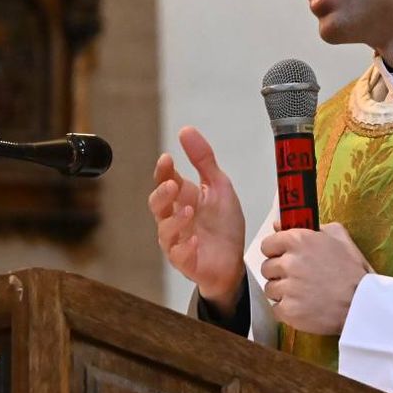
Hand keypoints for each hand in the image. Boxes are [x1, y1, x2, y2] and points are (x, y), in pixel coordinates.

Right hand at [149, 126, 246, 314]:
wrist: (235, 259)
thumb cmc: (223, 224)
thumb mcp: (219, 186)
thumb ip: (203, 160)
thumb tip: (186, 130)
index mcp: (182, 198)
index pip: (165, 180)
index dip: (163, 170)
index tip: (167, 159)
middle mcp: (174, 218)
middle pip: (157, 205)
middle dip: (162, 194)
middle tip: (172, 185)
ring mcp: (178, 240)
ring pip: (165, 230)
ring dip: (175, 220)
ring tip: (189, 211)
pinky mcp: (185, 261)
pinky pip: (179, 255)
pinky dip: (185, 248)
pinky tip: (195, 241)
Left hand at [259, 222, 370, 334]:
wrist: (363, 303)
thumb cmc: (353, 270)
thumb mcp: (339, 237)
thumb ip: (309, 226)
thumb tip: (279, 225)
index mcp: (298, 241)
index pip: (268, 245)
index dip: (276, 252)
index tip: (285, 258)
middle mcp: (290, 262)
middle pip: (267, 268)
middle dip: (279, 273)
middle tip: (298, 278)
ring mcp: (288, 288)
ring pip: (270, 289)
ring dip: (282, 292)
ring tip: (303, 294)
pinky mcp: (289, 310)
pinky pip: (276, 309)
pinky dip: (287, 310)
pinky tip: (303, 307)